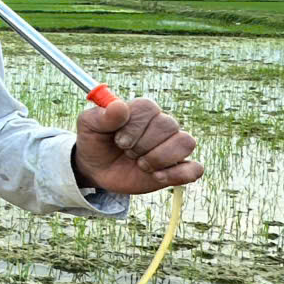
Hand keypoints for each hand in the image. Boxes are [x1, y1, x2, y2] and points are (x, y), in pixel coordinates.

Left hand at [73, 97, 202, 193]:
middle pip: (169, 125)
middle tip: (127, 153)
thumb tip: (119, 106)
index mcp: (142, 110)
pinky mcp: (178, 168)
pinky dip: (177, 174)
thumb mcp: (88, 126)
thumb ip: (101, 116)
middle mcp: (161, 124)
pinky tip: (156, 177)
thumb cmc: (95, 142)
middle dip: (143, 145)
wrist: (97, 169)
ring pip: (186, 142)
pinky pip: (195, 169)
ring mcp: (172, 146)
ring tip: (141, 165)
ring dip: (160, 158)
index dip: (135, 127)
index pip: (150, 109)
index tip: (118, 141)